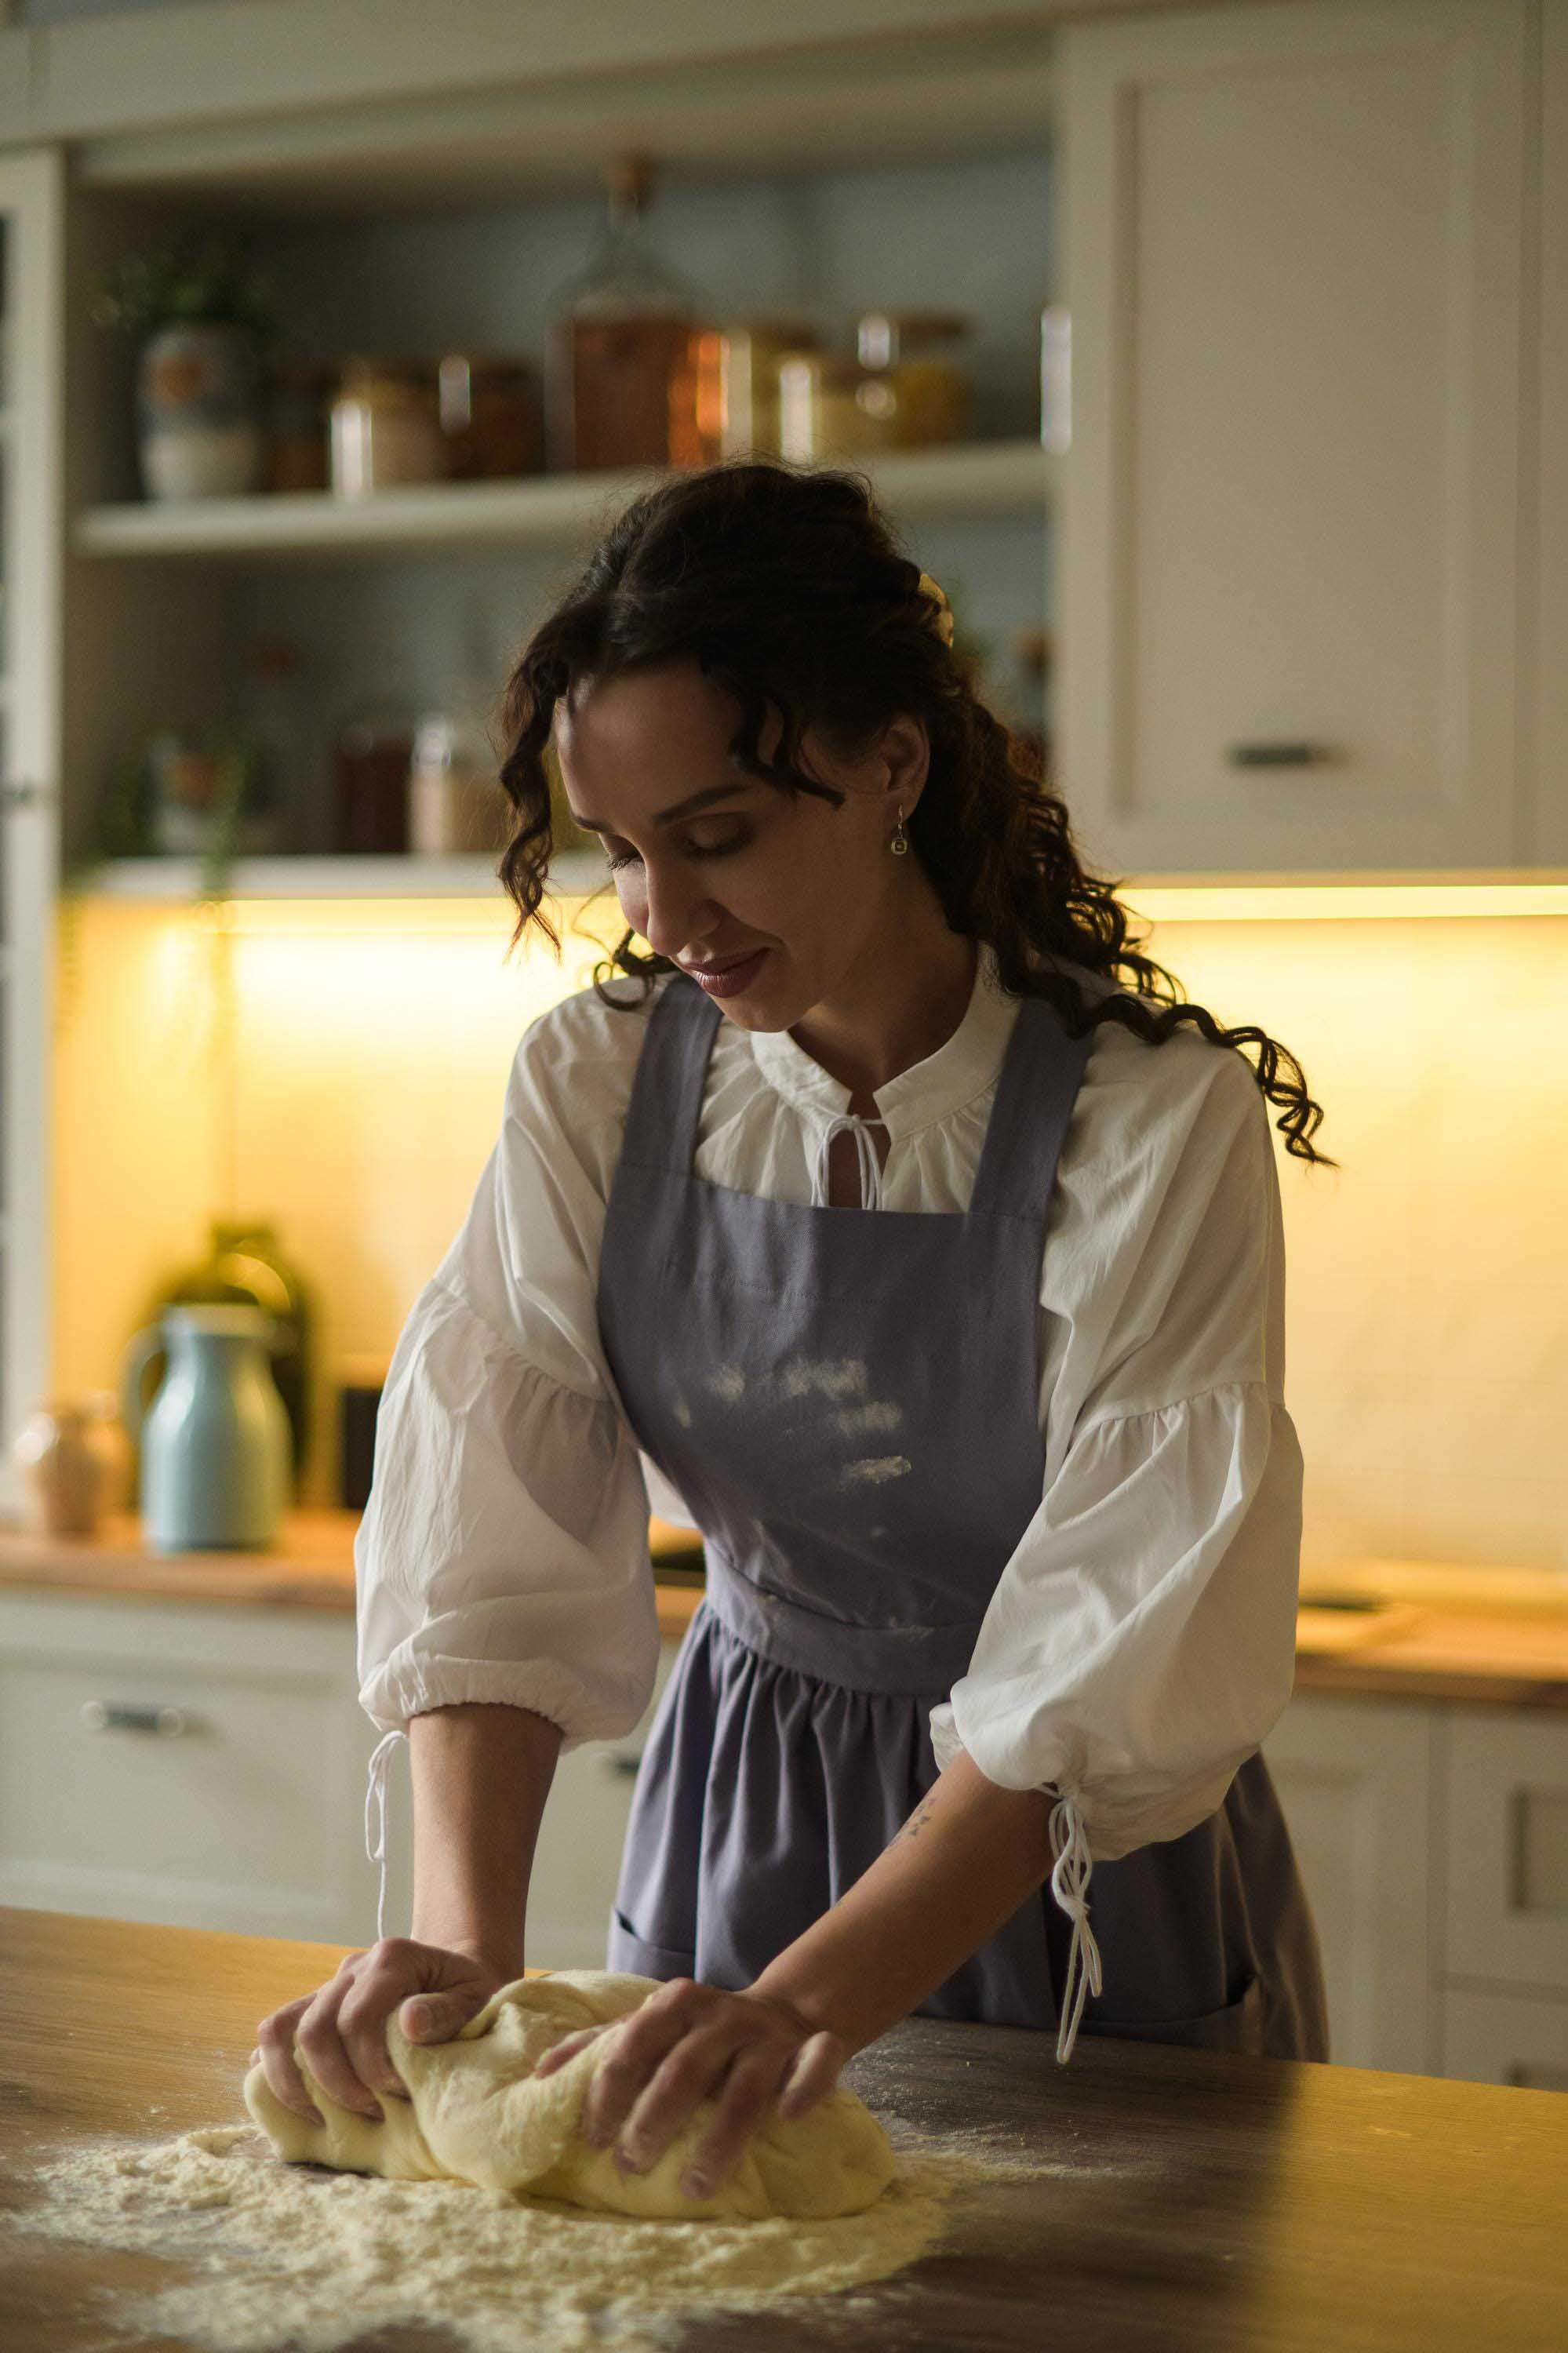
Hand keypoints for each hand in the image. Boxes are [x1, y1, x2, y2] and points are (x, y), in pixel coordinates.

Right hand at [251, 1937, 514, 2126]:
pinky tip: (288, 2102)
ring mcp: (329, 1987)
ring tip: (321, 2119)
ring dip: (293, 2082)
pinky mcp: (316, 2007)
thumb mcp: (475, 1996)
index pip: (356, 2018)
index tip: (398, 2092)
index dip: (369, 2065)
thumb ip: (446, 2010)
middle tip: (371, 2112)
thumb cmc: (468, 1991)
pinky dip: (271, 2067)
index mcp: (391, 1959)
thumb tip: (409, 2024)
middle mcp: (352, 1969)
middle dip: (336, 2082)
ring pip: (282, 2028)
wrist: (455, 1973)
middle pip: (316, 2028)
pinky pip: (277, 2031)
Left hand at [531, 1976, 852, 2201]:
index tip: (592, 2138)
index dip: (610, 2091)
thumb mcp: (649, 2027)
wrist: (784, 2012)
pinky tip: (790, 2117)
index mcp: (676, 2004)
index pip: (633, 2042)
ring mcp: (768, 2036)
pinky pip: (818, 2062)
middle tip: (631, 2166)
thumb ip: (597, 2047)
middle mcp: (722, 2016)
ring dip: (720, 2139)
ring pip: (745, 2086)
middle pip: (684, 2069)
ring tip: (693, 2187)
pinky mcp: (814, 2049)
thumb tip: (536, 2078)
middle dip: (654, 2121)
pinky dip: (806, 2087)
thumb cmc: (699, 2035)